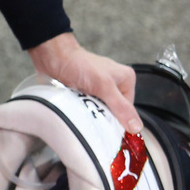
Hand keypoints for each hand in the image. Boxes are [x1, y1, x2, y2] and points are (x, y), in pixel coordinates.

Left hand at [26, 32, 142, 133]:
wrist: (53, 57)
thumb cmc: (79, 64)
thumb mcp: (104, 86)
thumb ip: (120, 106)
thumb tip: (136, 126)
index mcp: (126, 80)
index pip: (128, 111)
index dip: (120, 122)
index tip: (110, 132)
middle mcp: (114, 84)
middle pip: (114, 111)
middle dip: (103, 117)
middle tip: (94, 118)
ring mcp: (99, 88)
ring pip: (100, 111)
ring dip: (92, 114)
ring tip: (84, 112)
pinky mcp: (86, 92)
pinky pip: (88, 108)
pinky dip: (83, 110)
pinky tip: (78, 110)